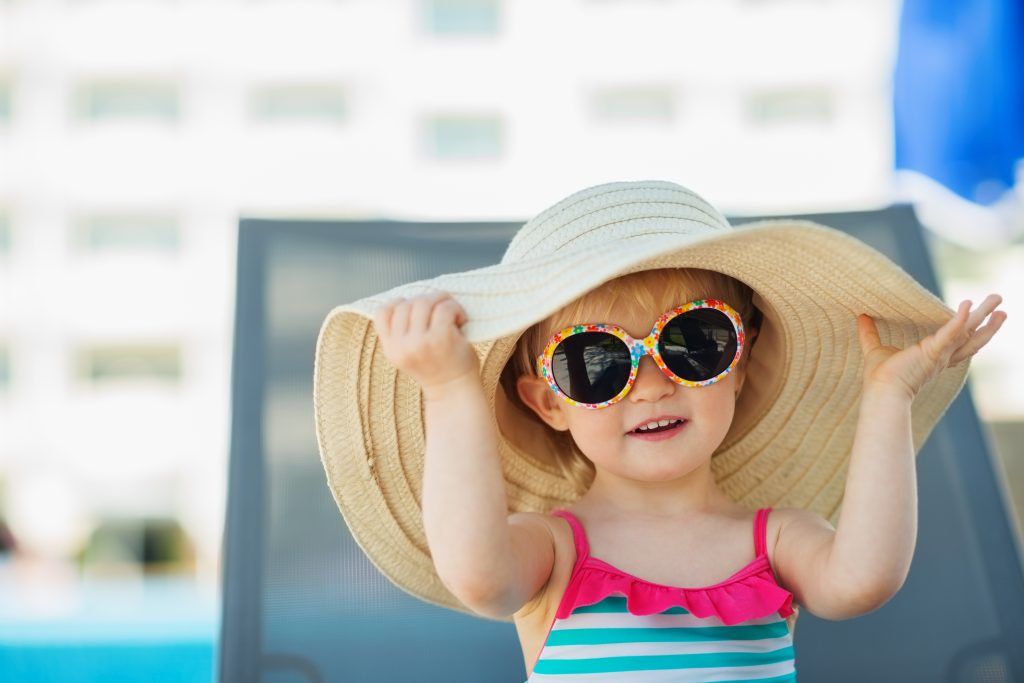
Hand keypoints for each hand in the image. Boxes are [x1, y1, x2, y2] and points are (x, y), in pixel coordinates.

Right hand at [372, 291, 479, 398]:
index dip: (399, 304)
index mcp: (391, 349)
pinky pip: (443, 308)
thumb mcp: (409, 354)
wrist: (456, 393)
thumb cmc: (438, 368)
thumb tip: (410, 299)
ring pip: (424, 302)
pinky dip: (455, 308)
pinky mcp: (440, 339)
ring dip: (442, 301)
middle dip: (427, 300)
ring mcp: (420, 343)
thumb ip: (402, 333)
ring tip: (452, 313)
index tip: (417, 311)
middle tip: (442, 311)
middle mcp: (401, 346)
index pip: (382, 313)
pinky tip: (461, 320)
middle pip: (406, 304)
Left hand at [857, 294, 1006, 400]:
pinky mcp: (933, 351)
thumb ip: (869, 333)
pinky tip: (968, 304)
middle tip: (1001, 308)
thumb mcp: (875, 349)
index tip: (978, 320)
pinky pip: (951, 332)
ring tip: (998, 300)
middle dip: (988, 323)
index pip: (957, 344)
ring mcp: (941, 355)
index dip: (970, 333)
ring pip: (970, 333)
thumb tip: (860, 316)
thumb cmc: (880, 377)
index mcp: (933, 357)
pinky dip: (960, 319)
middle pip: (973, 338)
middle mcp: (943, 357)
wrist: (881, 392)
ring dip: (985, 317)